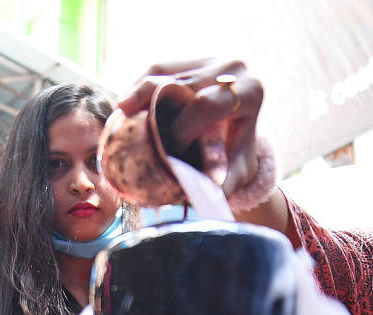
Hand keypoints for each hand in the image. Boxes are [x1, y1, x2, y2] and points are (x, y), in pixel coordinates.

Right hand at [118, 59, 263, 195]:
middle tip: (142, 135)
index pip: (207, 105)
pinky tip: (126, 104)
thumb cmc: (241, 148)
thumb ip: (229, 182)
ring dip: (141, 93)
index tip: (172, 151)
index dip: (183, 128)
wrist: (246, 122)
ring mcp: (209, 59)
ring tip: (122, 109)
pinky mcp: (188, 59)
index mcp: (251, 91)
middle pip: (184, 84)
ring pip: (167, 72)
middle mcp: (232, 68)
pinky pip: (158, 69)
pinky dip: (140, 86)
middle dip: (160, 109)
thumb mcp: (241, 167)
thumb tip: (209, 198)